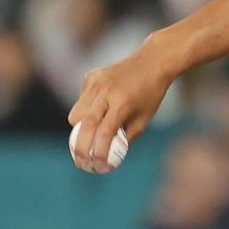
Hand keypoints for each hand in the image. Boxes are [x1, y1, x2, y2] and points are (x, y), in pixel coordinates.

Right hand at [68, 44, 172, 172]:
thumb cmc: (150, 94)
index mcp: (123, 103)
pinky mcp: (90, 77)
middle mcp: (106, 92)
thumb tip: (108, 156)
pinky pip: (81, 101)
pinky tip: (102, 106)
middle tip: (81, 162)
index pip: (104, 132)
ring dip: (81, 129)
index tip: (97, 166)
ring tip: (94, 132)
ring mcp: (95, 83)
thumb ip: (125, 137)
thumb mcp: (144, 119)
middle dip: (80, 147)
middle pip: (84, 124)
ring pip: (76, 114)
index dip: (98, 151)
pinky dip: (86, 111)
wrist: (151, 62)